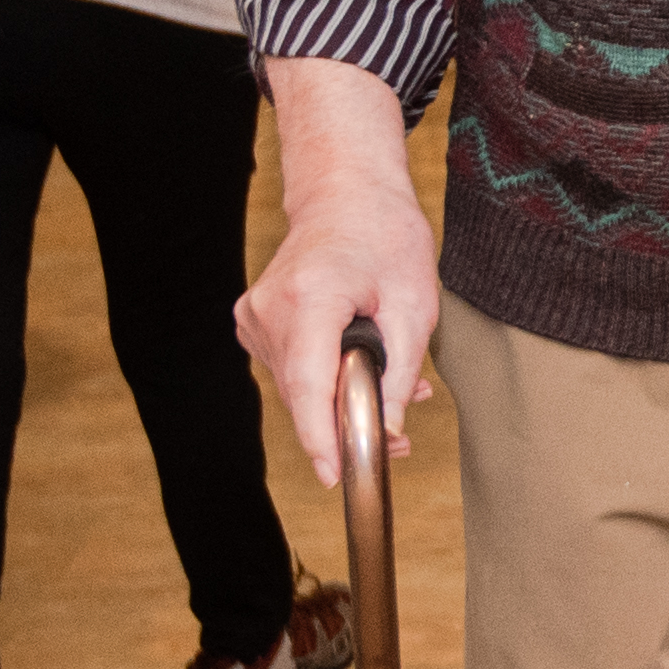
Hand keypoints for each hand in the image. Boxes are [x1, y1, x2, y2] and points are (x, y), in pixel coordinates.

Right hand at [241, 54, 441, 482]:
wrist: (347, 193)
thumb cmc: (385, 236)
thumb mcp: (415, 304)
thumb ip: (400, 371)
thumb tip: (388, 428)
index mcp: (310, 297)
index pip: (307, 384)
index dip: (322, 437)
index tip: (337, 475)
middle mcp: (269, 310)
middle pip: (304, 394)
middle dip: (349, 424)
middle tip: (401, 442)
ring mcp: (254, 317)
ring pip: (298, 387)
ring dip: (342, 398)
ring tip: (396, 385)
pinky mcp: (253, 324)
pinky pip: (291, 370)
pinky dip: (325, 377)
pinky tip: (360, 365)